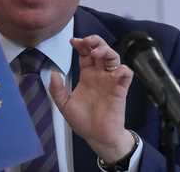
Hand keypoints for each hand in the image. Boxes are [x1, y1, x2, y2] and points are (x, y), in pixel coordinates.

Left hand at [49, 35, 134, 162]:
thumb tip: (53, 73)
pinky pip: (126, 74)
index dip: (81, 45)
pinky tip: (114, 70)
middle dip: (95, 41)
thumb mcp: (64, 104)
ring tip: (96, 52)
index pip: (85, 54)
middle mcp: (100, 75)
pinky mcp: (120, 90)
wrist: (96, 137)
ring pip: (114, 57)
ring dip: (107, 51)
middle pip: (101, 50)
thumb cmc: (82, 121)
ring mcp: (111, 81)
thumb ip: (57, 89)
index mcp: (87, 75)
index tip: (73, 42)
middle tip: (86, 41)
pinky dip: (123, 69)